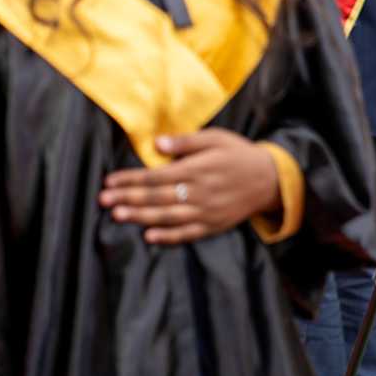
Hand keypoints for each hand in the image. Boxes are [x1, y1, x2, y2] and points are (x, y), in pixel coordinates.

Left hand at [100, 129, 281, 244]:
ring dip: (140, 217)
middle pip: (156, 197)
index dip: (130, 179)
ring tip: (117, 216)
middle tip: (103, 200)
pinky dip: (168, 237)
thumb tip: (156, 143)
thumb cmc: (238, 154)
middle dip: (127, 198)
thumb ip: (185, 141)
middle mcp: (199, 193)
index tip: (109, 180)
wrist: (272, 179)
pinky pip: (188, 234)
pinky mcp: (214, 225)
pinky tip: (149, 237)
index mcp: (196, 169)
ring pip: (168, 217)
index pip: (155, 176)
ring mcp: (206, 212)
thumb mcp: (214, 138)